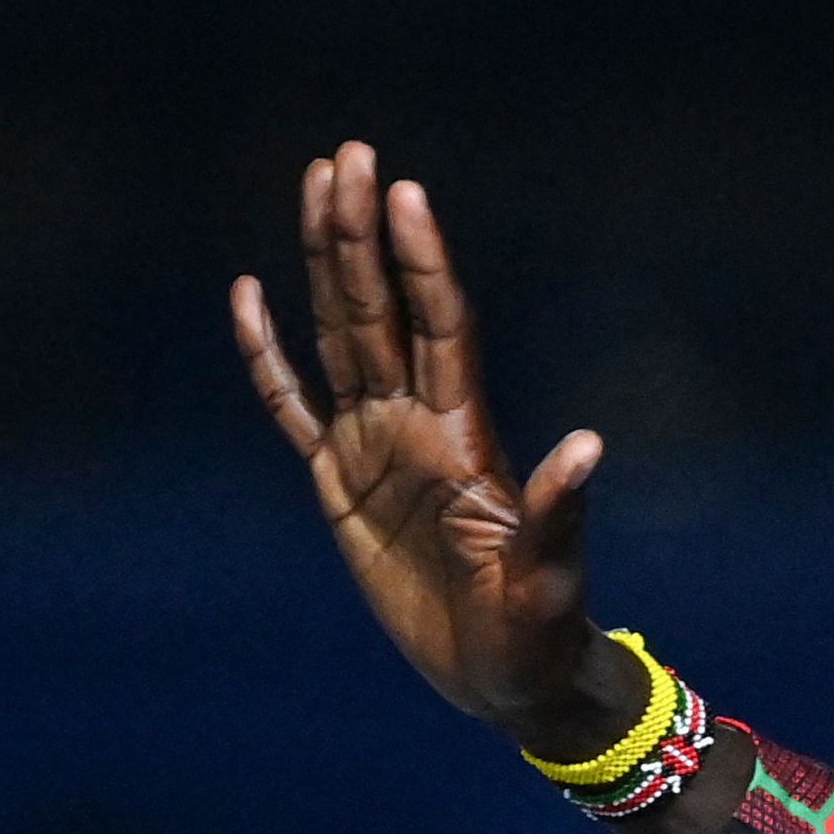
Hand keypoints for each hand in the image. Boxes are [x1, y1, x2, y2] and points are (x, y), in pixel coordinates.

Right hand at [229, 143, 640, 762]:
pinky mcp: (339, 487)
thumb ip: (557, 512)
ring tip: (318, 184)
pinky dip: (266, 356)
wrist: (511, 679)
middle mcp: (415, 425)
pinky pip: (292, 408)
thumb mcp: (549, 577)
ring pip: (338, 335)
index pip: (438, 326)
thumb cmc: (539, 633)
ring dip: (324, 264)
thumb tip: (588, 447)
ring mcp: (374, 448)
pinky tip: (246, 294)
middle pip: (379, 309)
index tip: (405, 192)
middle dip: (362, 234)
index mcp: (464, 437)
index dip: (420, 261)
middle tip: (349, 153)